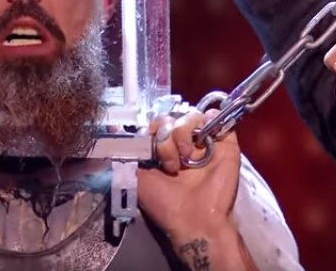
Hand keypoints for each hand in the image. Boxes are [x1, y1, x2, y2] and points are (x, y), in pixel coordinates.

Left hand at [137, 110, 255, 269]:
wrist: (194, 219)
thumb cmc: (165, 203)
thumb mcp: (136, 177)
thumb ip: (127, 155)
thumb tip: (111, 133)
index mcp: (162, 150)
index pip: (156, 125)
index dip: (151, 130)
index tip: (149, 146)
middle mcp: (182, 144)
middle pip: (171, 118)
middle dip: (165, 136)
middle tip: (169, 163)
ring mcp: (204, 143)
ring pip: (190, 116)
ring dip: (182, 133)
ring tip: (185, 159)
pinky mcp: (224, 144)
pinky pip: (217, 117)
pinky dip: (210, 119)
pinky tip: (203, 138)